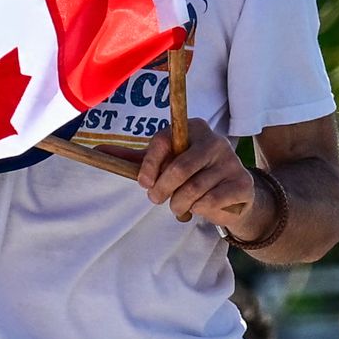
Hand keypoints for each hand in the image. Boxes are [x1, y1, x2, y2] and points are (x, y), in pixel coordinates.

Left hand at [135, 129, 272, 241]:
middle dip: (161, 191)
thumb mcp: (163, 163)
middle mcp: (214, 140)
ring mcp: (231, 161)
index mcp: (193, 128)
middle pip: (179, 169)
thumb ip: (134, 159)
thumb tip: (97, 149)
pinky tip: (199, 207)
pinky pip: (210, 202)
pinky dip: (198, 210)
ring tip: (179, 205)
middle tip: (156, 199)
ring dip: (178, 205)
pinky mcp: (242, 183)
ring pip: (193, 190)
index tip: (144, 183)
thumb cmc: (191, 175)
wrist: (230, 194)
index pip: (163, 141)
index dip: (149, 166)